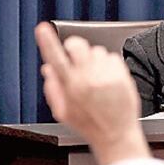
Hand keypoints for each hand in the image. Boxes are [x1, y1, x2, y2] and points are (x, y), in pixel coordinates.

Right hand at [34, 22, 147, 164]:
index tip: (42, 29)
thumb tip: (48, 69)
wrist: (116, 135)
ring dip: (93, 59)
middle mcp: (88, 78)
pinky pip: (112, 56)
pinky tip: (107, 79)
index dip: (47, 41)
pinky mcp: (121, 74)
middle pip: (77, 45)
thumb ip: (53, 89)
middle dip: (74, 47)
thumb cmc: (90, 126)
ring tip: (95, 77)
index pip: (55, 58)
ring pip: (96, 50)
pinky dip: (108, 64)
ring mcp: (106, 75)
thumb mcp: (63, 112)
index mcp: (71, 87)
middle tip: (74, 56)